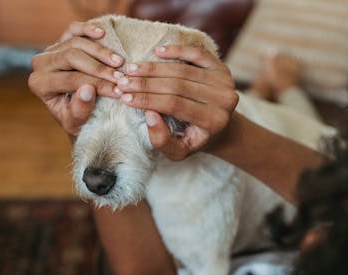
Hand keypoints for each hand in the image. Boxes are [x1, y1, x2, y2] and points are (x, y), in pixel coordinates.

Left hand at [28, 21, 124, 138]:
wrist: (76, 113)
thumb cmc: (76, 120)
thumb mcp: (77, 123)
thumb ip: (80, 109)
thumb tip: (88, 90)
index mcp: (39, 84)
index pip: (70, 79)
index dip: (96, 84)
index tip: (119, 91)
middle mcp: (40, 64)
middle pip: (71, 57)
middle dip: (99, 68)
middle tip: (120, 77)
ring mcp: (51, 50)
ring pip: (75, 42)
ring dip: (100, 52)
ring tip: (120, 62)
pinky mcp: (62, 41)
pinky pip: (73, 30)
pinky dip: (87, 29)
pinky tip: (102, 33)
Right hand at [116, 45, 238, 160]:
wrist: (223, 128)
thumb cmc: (195, 139)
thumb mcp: (179, 151)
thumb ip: (163, 140)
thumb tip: (150, 115)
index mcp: (213, 121)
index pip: (174, 105)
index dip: (147, 100)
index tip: (125, 98)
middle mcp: (223, 100)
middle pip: (178, 85)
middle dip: (146, 83)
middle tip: (123, 82)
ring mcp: (224, 82)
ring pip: (183, 69)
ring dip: (154, 68)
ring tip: (132, 69)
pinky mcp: (222, 68)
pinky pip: (197, 54)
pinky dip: (177, 50)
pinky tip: (157, 52)